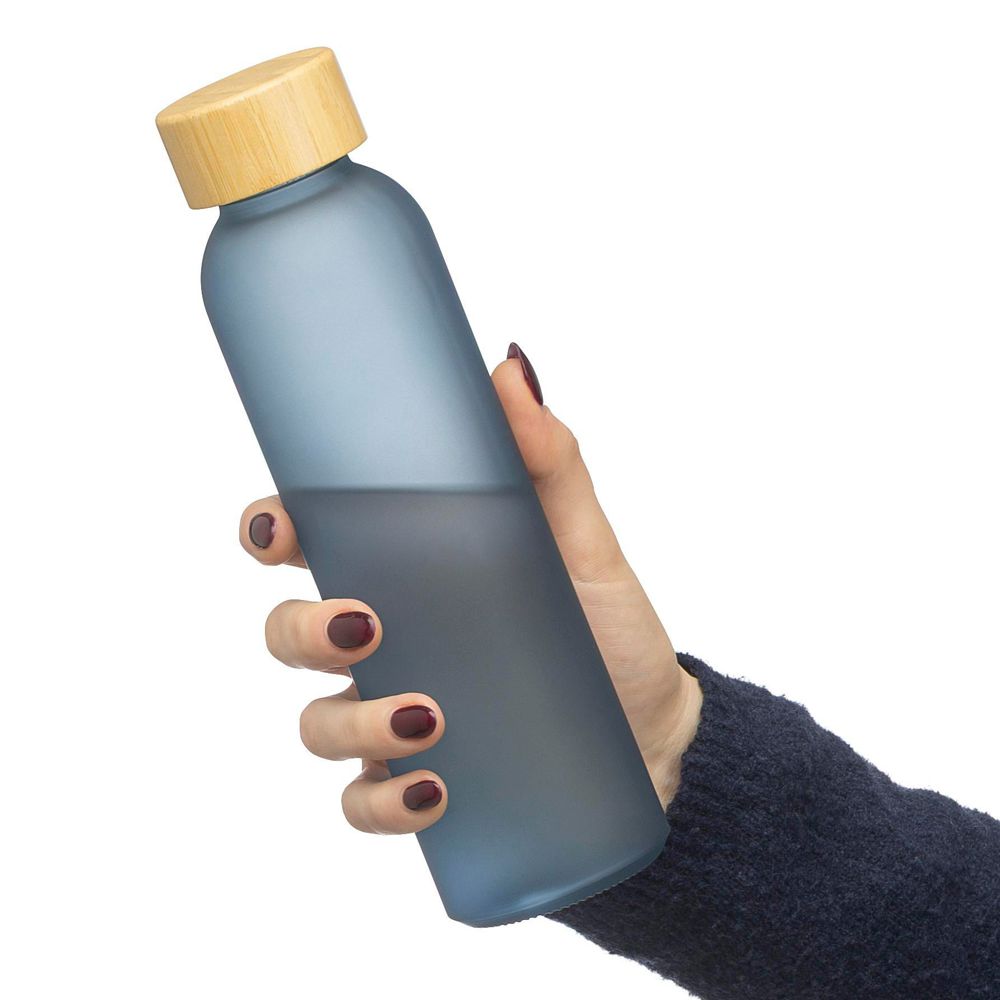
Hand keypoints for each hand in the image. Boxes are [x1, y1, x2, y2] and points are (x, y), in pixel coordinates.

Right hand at [239, 345, 701, 834]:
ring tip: (429, 718)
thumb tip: (511, 367)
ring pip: (317, 723)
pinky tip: (434, 789)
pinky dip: (384, 802)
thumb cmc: (608, 628)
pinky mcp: (421, 780)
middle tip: (366, 625)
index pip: (309, 545)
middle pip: (288, 633)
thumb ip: (549, 460)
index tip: (277, 527)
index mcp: (409, 572)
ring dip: (352, 723)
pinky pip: (364, 802)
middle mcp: (389, 643)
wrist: (655, 730)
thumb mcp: (584, 541)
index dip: (269, 531)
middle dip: (302, 630)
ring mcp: (396, 716)